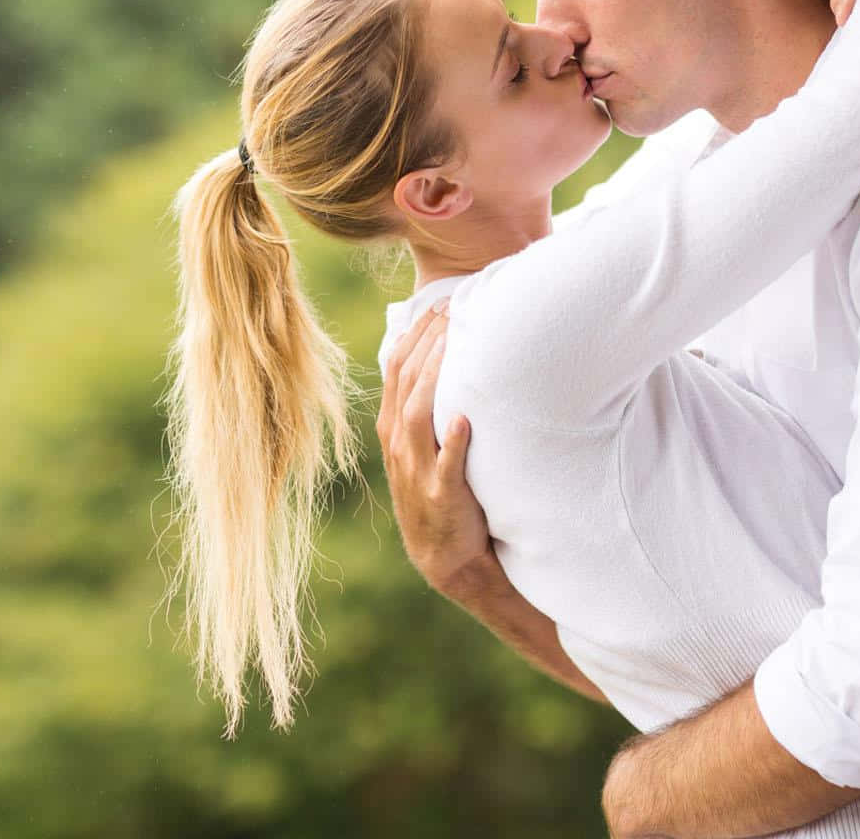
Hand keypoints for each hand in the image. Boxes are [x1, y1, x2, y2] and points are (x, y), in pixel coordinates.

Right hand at [376, 301, 490, 595]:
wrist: (445, 555)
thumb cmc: (441, 489)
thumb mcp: (423, 445)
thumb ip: (425, 405)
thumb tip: (440, 356)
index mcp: (393, 427)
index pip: (397, 368)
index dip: (415, 333)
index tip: (439, 303)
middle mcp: (400, 444)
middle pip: (407, 382)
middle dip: (427, 341)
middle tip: (453, 307)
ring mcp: (417, 470)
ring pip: (418, 415)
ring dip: (434, 377)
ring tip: (454, 342)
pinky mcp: (441, 496)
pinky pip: (446, 466)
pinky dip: (454, 442)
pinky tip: (465, 418)